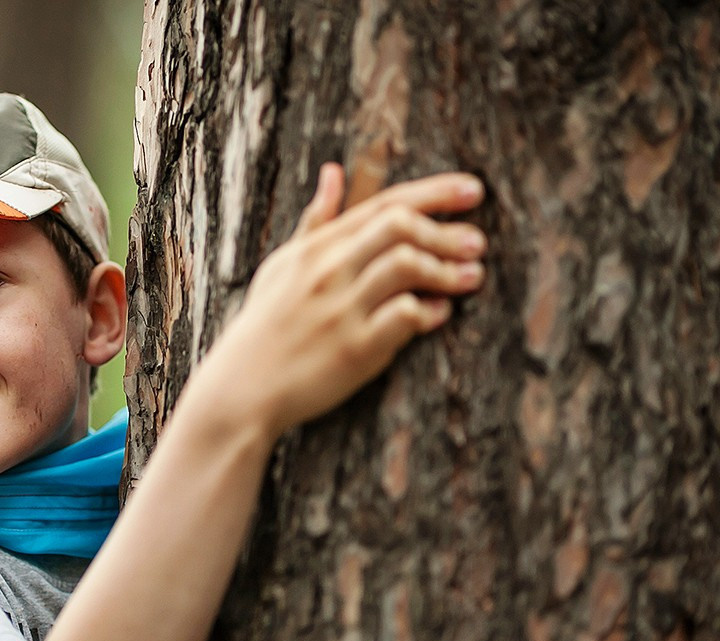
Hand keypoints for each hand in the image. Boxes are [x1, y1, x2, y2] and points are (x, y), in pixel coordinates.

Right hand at [205, 163, 486, 437]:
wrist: (242, 387)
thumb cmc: (266, 325)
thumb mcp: (283, 266)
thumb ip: (315, 221)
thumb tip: (333, 173)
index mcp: (317, 248)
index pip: (384, 204)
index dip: (435, 193)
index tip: (473, 190)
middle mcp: (329, 272)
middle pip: (400, 227)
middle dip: (447, 231)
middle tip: (477, 243)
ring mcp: (341, 309)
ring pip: (407, 265)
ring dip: (447, 270)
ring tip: (471, 277)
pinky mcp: (355, 349)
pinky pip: (405, 316)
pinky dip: (430, 311)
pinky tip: (439, 313)